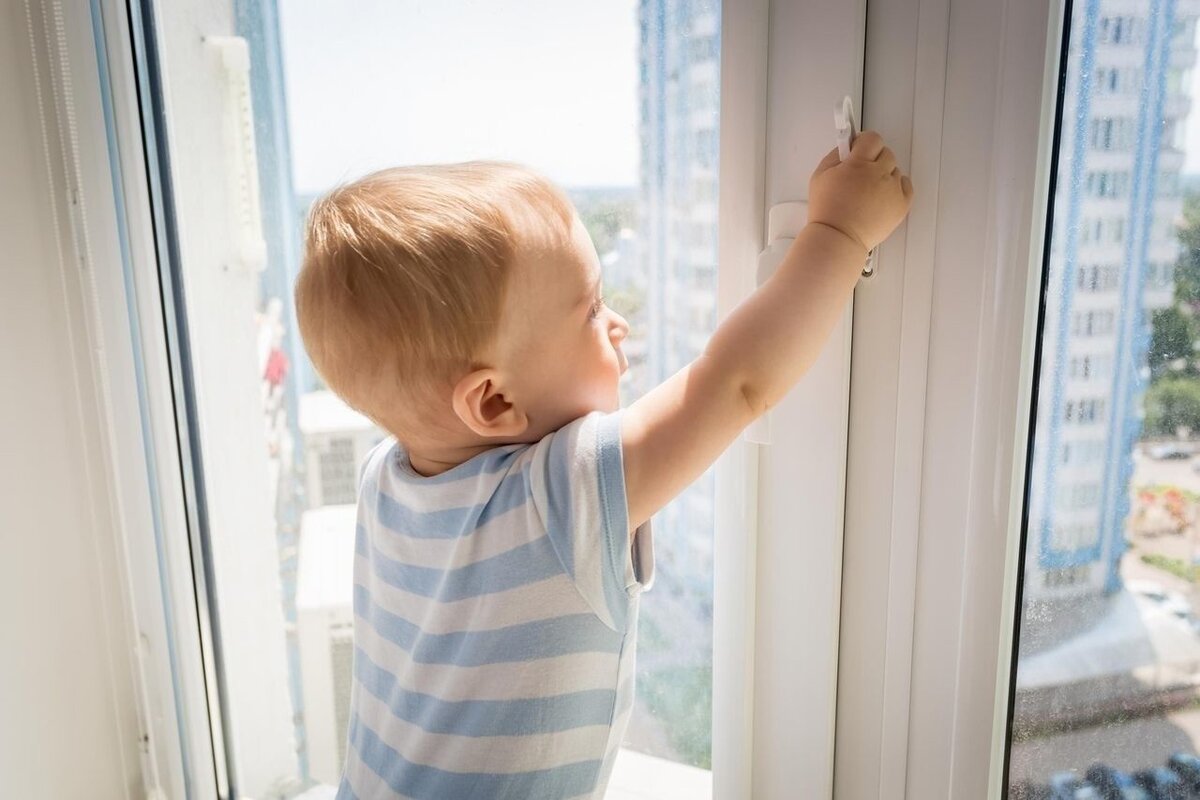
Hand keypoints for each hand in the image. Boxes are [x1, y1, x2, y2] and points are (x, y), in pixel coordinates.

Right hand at [807, 130, 913, 252]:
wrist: (839, 238)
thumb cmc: (827, 212)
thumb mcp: (819, 176)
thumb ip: (835, 155)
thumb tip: (847, 147)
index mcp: (858, 163)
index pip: (872, 138)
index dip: (864, 143)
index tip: (858, 150)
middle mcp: (879, 174)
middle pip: (886, 153)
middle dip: (873, 160)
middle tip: (860, 175)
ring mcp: (893, 189)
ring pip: (894, 170)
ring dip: (883, 176)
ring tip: (867, 192)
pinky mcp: (901, 204)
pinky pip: (906, 186)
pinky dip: (896, 188)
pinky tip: (882, 196)